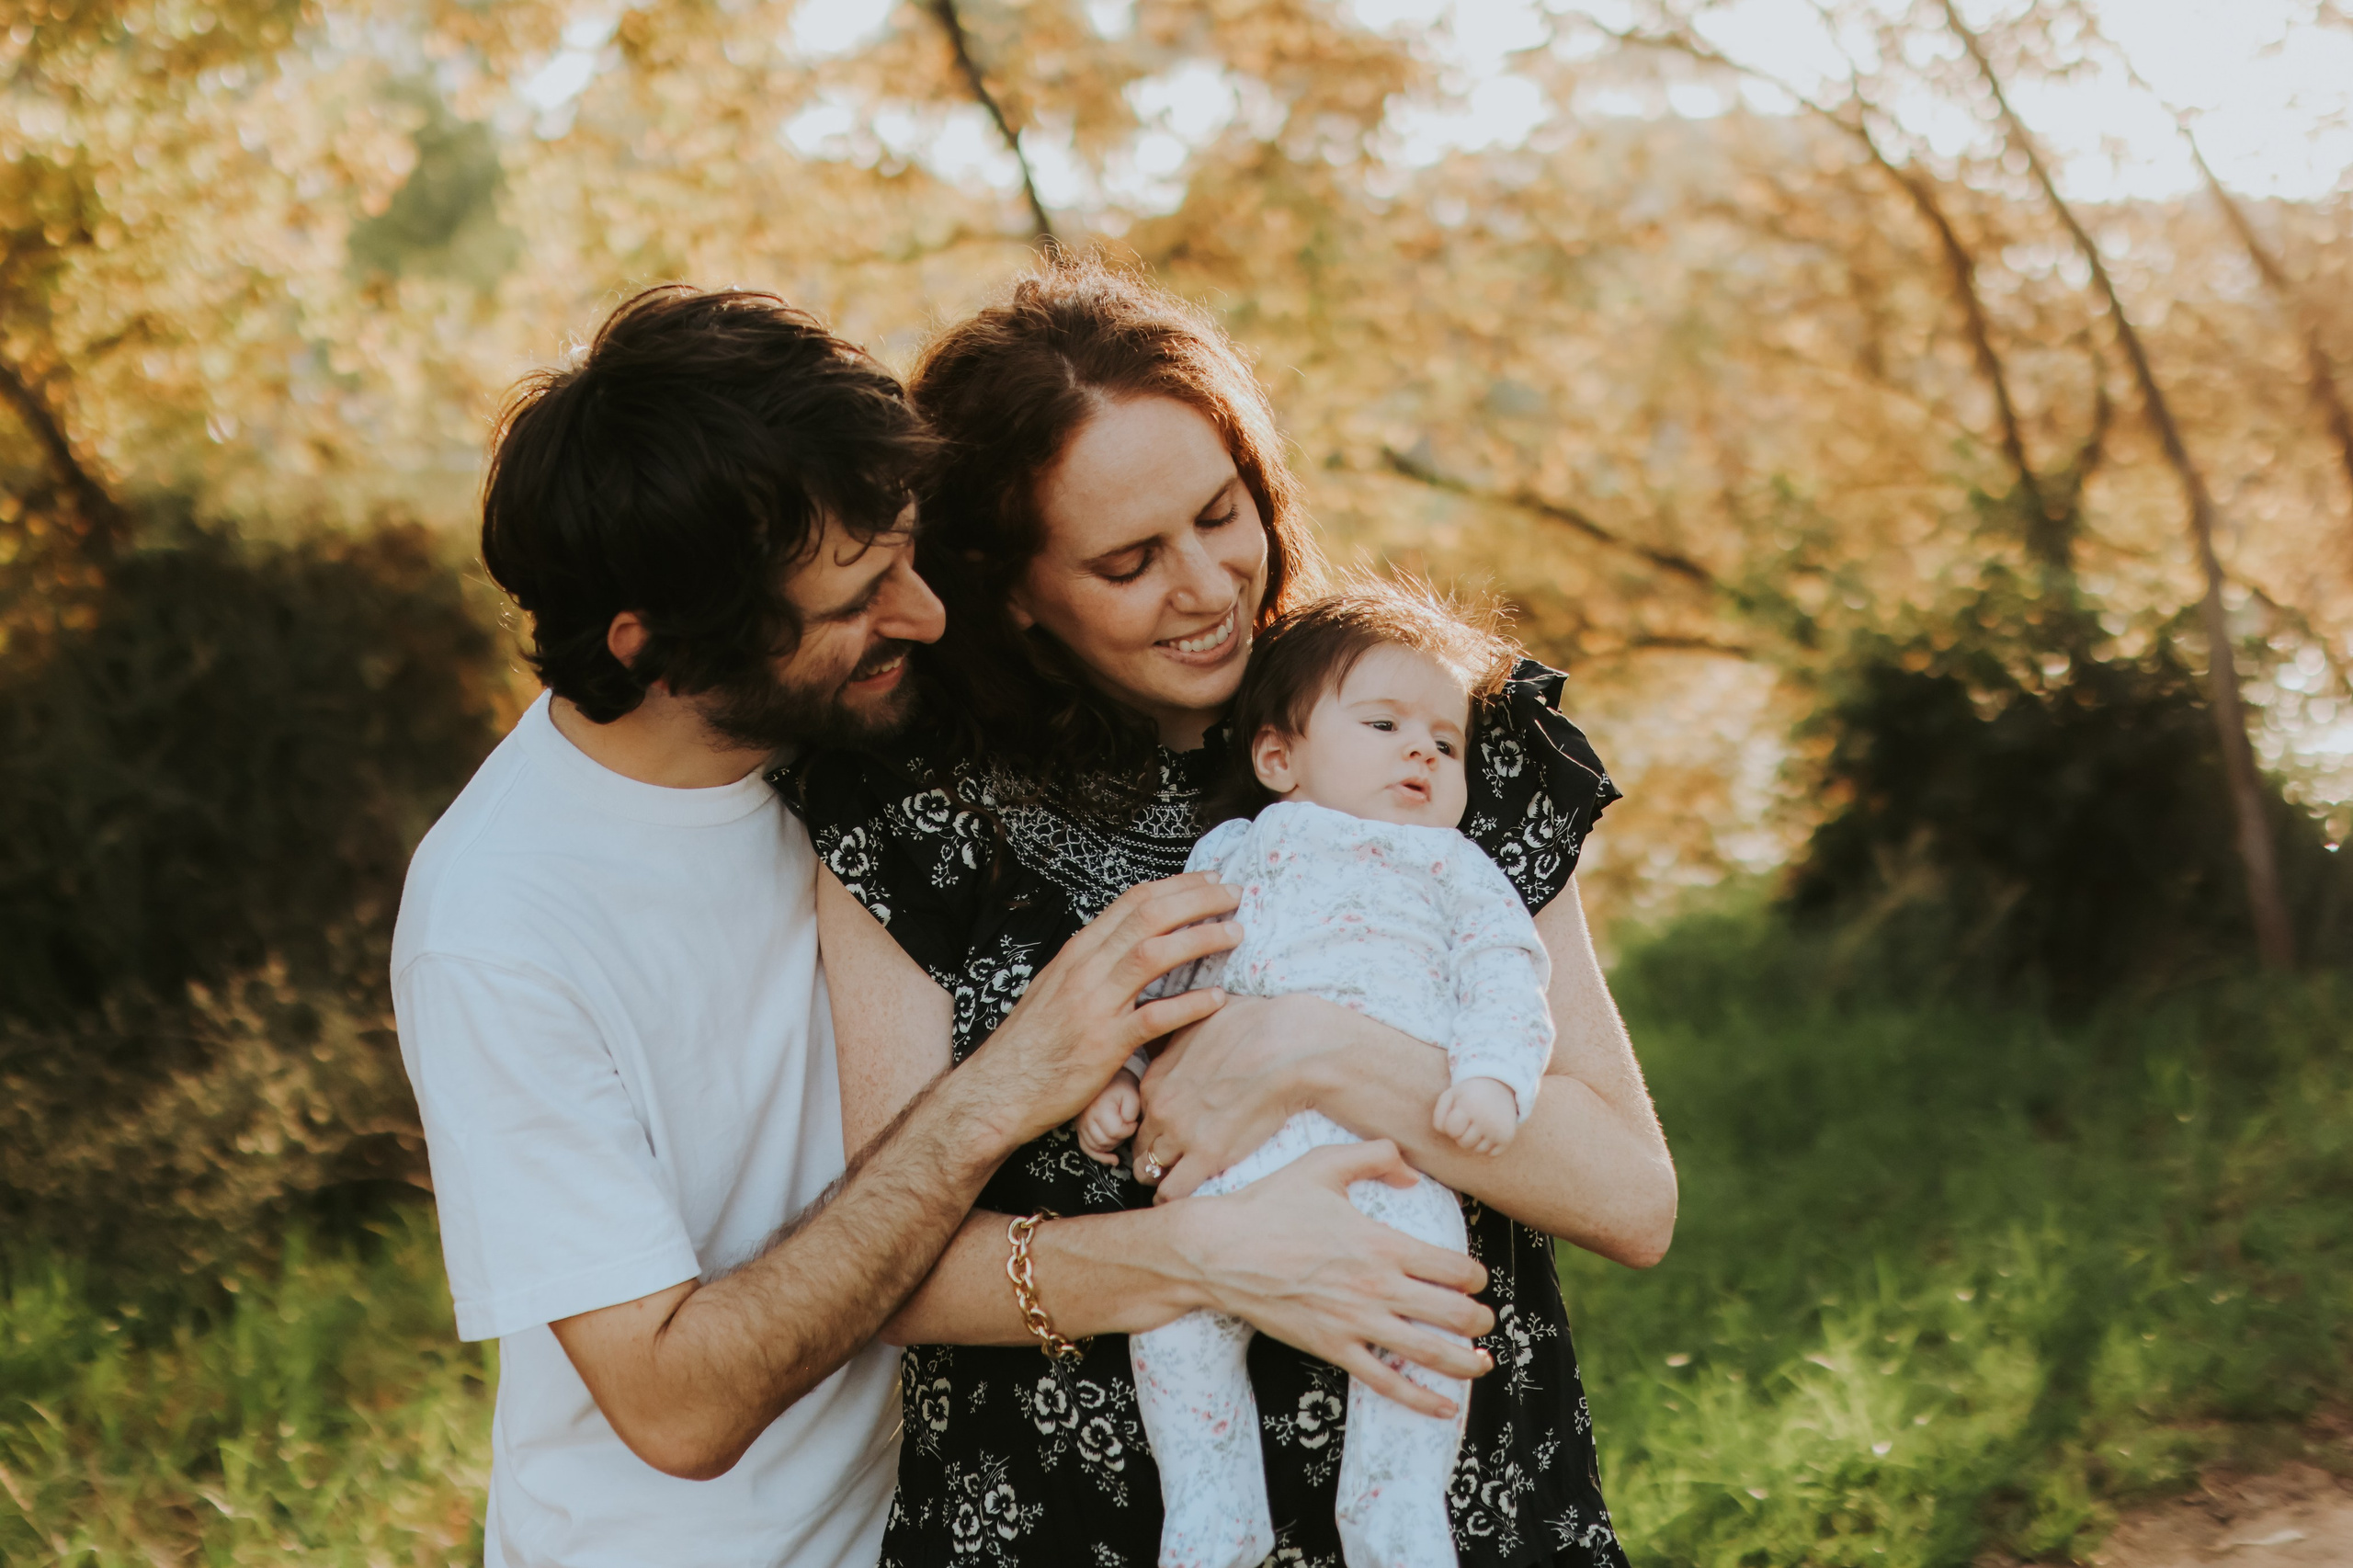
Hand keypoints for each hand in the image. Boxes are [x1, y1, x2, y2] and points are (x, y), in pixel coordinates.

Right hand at [953, 873, 1240, 1148]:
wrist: (998, 1089)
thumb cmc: (1033, 1042)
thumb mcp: (1058, 986)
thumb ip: (1095, 963)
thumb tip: (1134, 944)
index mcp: (1078, 951)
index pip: (1133, 901)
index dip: (1178, 885)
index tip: (1211, 881)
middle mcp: (1086, 969)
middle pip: (1149, 916)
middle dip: (1198, 900)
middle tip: (1236, 895)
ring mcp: (1094, 1005)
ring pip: (1153, 955)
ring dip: (1200, 939)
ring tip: (1236, 934)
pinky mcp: (1104, 1045)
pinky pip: (1154, 1017)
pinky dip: (1189, 1004)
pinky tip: (1217, 998)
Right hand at [1076, 1071, 1141, 1164]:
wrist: (1106, 1078)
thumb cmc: (1121, 1086)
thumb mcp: (1132, 1094)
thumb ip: (1132, 1112)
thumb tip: (1127, 1126)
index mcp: (1099, 1109)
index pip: (1115, 1132)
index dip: (1129, 1130)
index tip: (1134, 1122)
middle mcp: (1086, 1118)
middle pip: (1105, 1142)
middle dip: (1121, 1138)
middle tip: (1127, 1127)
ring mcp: (1080, 1124)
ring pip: (1097, 1147)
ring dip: (1111, 1145)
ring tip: (1121, 1134)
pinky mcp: (1079, 1129)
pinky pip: (1086, 1148)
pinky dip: (1099, 1156)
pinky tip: (1113, 1159)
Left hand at [1136, 992, 1361, 1200]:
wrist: (1288, 1047)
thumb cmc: (1254, 1026)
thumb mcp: (1202, 1017)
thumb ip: (1181, 1032)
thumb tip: (1181, 1023)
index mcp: (1155, 1078)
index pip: (1136, 1114)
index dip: (1153, 1125)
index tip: (1167, 1131)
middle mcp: (1160, 1108)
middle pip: (1141, 1145)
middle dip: (1153, 1155)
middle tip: (1172, 1161)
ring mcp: (1180, 1134)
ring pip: (1149, 1171)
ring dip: (1162, 1178)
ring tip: (1180, 1180)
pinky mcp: (1207, 1157)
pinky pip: (1173, 1192)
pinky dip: (1174, 1197)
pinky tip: (1184, 1196)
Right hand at [1177, 1140, 1495, 1418]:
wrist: (1219, 1250)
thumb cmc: (1269, 1205)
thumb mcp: (1322, 1165)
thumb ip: (1375, 1156)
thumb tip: (1411, 1173)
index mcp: (1382, 1244)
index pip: (1453, 1268)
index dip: (1474, 1276)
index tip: (1473, 1278)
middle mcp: (1377, 1287)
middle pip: (1454, 1313)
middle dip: (1480, 1320)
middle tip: (1484, 1320)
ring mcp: (1356, 1323)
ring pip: (1430, 1354)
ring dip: (1467, 1363)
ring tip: (1483, 1362)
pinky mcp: (1333, 1349)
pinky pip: (1386, 1383)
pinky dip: (1421, 1400)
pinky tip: (1445, 1408)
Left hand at [1433, 1077, 1517, 1154]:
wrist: (1500, 1086)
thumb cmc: (1468, 1094)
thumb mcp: (1450, 1096)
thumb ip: (1438, 1115)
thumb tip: (1444, 1133)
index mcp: (1469, 1106)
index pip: (1451, 1130)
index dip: (1451, 1125)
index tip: (1458, 1115)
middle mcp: (1486, 1119)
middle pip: (1463, 1143)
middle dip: (1462, 1134)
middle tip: (1470, 1118)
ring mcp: (1498, 1130)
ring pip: (1477, 1150)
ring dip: (1475, 1140)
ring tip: (1480, 1123)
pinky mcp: (1507, 1138)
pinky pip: (1490, 1153)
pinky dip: (1488, 1145)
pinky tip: (1490, 1129)